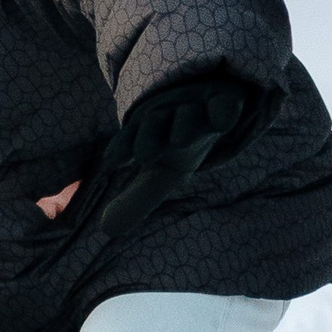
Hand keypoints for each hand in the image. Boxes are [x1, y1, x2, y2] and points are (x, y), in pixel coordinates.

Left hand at [87, 70, 269, 241]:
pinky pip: (224, 105)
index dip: (122, 148)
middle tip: (144, 154)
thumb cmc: (178, 144)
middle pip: (157, 124)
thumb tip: (106, 229)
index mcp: (150, 134)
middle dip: (150, 137)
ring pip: (188, 115)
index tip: (113, 161)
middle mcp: (169, 119)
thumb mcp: (160, 174)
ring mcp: (198, 109)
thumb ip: (136, 200)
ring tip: (179, 139)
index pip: (131, 140)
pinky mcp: (225, 102)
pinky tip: (221, 119)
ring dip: (183, 124)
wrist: (209, 103)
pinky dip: (222, 110)